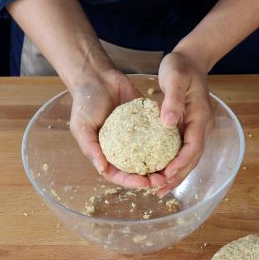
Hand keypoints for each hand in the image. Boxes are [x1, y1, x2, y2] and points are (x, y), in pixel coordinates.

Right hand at [69, 70, 166, 188]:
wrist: (97, 76)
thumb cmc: (84, 102)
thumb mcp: (81, 126)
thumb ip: (90, 147)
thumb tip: (102, 169)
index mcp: (105, 153)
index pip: (119, 174)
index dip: (131, 181)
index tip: (144, 183)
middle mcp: (122, 147)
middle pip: (137, 169)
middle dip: (150, 177)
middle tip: (163, 179)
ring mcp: (135, 135)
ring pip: (150, 154)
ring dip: (161, 164)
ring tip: (172, 167)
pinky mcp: (145, 122)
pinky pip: (157, 134)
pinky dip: (165, 142)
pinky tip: (176, 147)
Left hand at [156, 51, 213, 195]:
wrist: (190, 60)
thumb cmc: (181, 67)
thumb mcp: (175, 78)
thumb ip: (172, 100)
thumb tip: (168, 123)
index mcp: (200, 116)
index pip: (193, 147)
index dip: (180, 163)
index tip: (165, 174)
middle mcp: (201, 126)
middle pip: (192, 158)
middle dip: (177, 176)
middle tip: (159, 190)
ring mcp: (195, 128)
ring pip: (188, 158)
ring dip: (175, 175)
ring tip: (158, 189)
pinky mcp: (187, 128)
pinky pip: (181, 151)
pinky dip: (172, 164)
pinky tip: (159, 172)